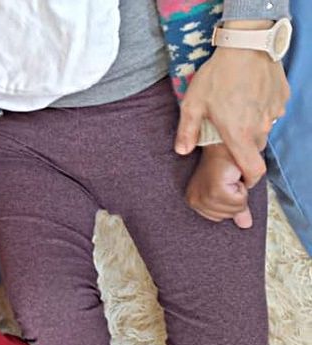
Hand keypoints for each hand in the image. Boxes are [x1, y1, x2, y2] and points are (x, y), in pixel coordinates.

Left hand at [175, 21, 288, 184]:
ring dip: (251, 127)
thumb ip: (187, 131)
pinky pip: (271, 112)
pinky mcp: (281, 98)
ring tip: (235, 109)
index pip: (254, 170)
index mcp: (239, 134)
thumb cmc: (217, 76)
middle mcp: (260, 127)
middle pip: (255, 149)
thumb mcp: (193, 104)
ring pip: (263, 129)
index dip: (249, 179)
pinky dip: (260, 111)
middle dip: (243, 146)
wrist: (246, 45)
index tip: (240, 178)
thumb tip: (181, 151)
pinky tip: (247, 96)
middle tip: (227, 131)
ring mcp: (274, 112)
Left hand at [185, 144, 253, 228]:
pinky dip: (243, 188)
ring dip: (241, 191)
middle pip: (228, 215)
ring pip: (235, 208)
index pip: (219, 218)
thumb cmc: (228, 162)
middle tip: (231, 179)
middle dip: (237, 197)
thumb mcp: (231, 189)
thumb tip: (246, 225)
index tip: (228, 184)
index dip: (232, 202)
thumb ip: (237, 208)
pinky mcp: (216, 189)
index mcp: (194, 201)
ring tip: (232, 176)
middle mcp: (195, 201)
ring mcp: (204, 195)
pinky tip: (234, 175)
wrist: (227, 143)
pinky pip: (239, 201)